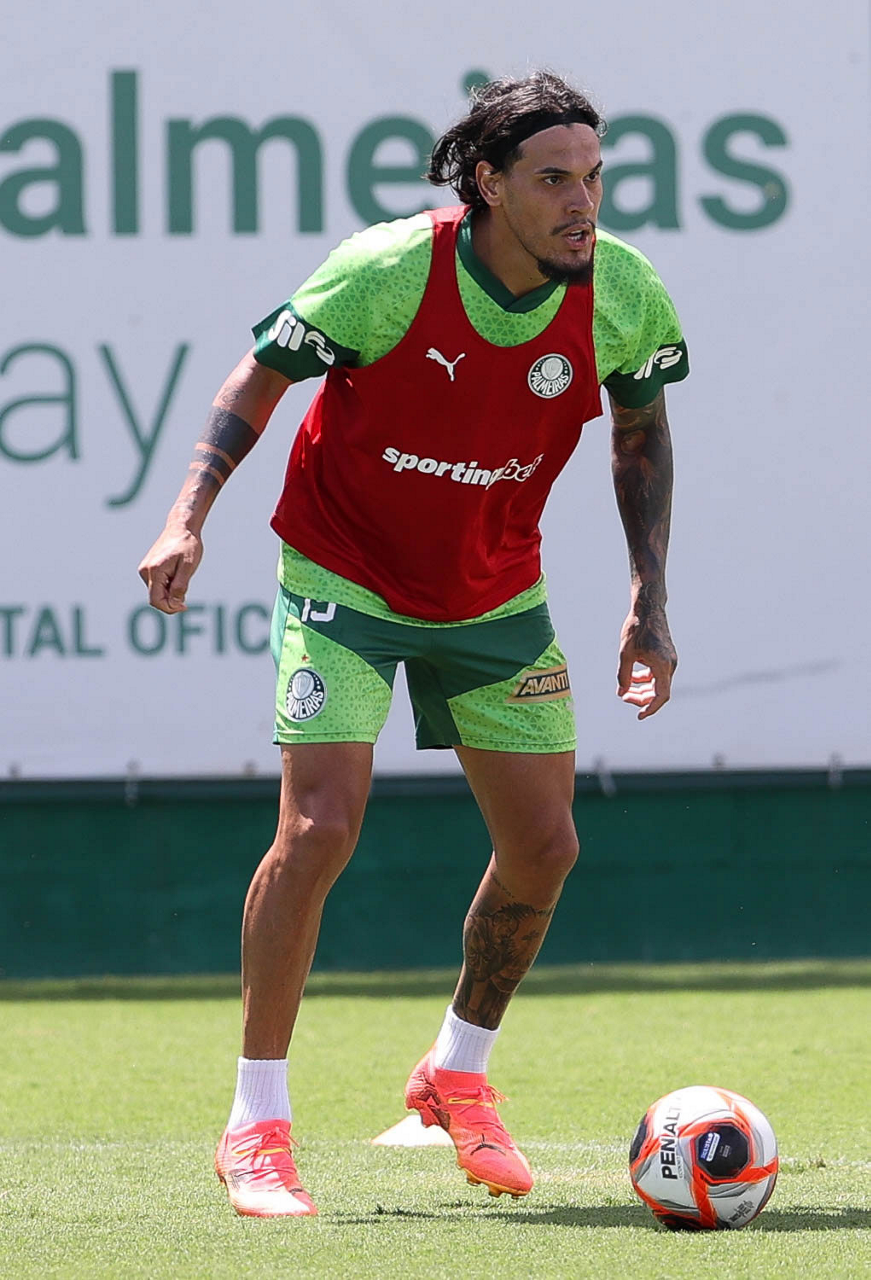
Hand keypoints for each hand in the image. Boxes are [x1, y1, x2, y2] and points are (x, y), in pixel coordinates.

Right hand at [138, 527, 202, 613]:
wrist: (181, 527)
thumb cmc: (187, 545)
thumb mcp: (188, 567)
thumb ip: (180, 587)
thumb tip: (175, 605)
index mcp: (154, 571)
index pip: (156, 600)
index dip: (170, 608)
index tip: (184, 606)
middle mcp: (145, 571)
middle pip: (155, 598)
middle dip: (171, 601)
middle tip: (186, 594)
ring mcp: (144, 569)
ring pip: (156, 592)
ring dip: (169, 592)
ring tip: (182, 576)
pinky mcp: (147, 568)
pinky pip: (156, 585)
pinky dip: (167, 586)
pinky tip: (176, 574)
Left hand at [616, 604, 676, 719]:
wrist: (648, 608)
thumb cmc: (636, 628)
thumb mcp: (625, 653)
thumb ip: (623, 675)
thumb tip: (621, 693)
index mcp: (662, 665)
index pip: (661, 695)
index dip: (651, 708)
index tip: (639, 716)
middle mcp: (670, 664)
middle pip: (659, 692)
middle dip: (642, 698)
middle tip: (624, 698)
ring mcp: (669, 660)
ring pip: (658, 683)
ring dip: (643, 689)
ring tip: (625, 690)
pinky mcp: (666, 656)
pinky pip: (658, 674)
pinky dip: (646, 679)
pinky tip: (633, 677)